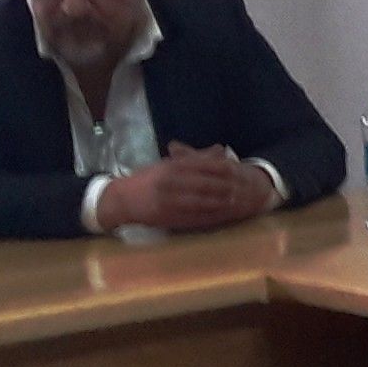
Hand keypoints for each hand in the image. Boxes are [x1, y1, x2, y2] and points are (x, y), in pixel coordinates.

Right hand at [98, 150, 274, 234]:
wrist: (122, 199)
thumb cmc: (148, 179)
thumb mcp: (169, 163)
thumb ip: (195, 157)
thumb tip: (221, 149)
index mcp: (172, 166)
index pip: (204, 165)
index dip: (223, 169)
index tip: (240, 170)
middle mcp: (171, 182)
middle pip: (205, 184)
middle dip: (226, 188)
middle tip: (245, 190)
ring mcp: (168, 200)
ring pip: (201, 202)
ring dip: (220, 204)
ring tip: (238, 204)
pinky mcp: (167, 216)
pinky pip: (192, 217)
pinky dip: (209, 217)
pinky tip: (221, 217)